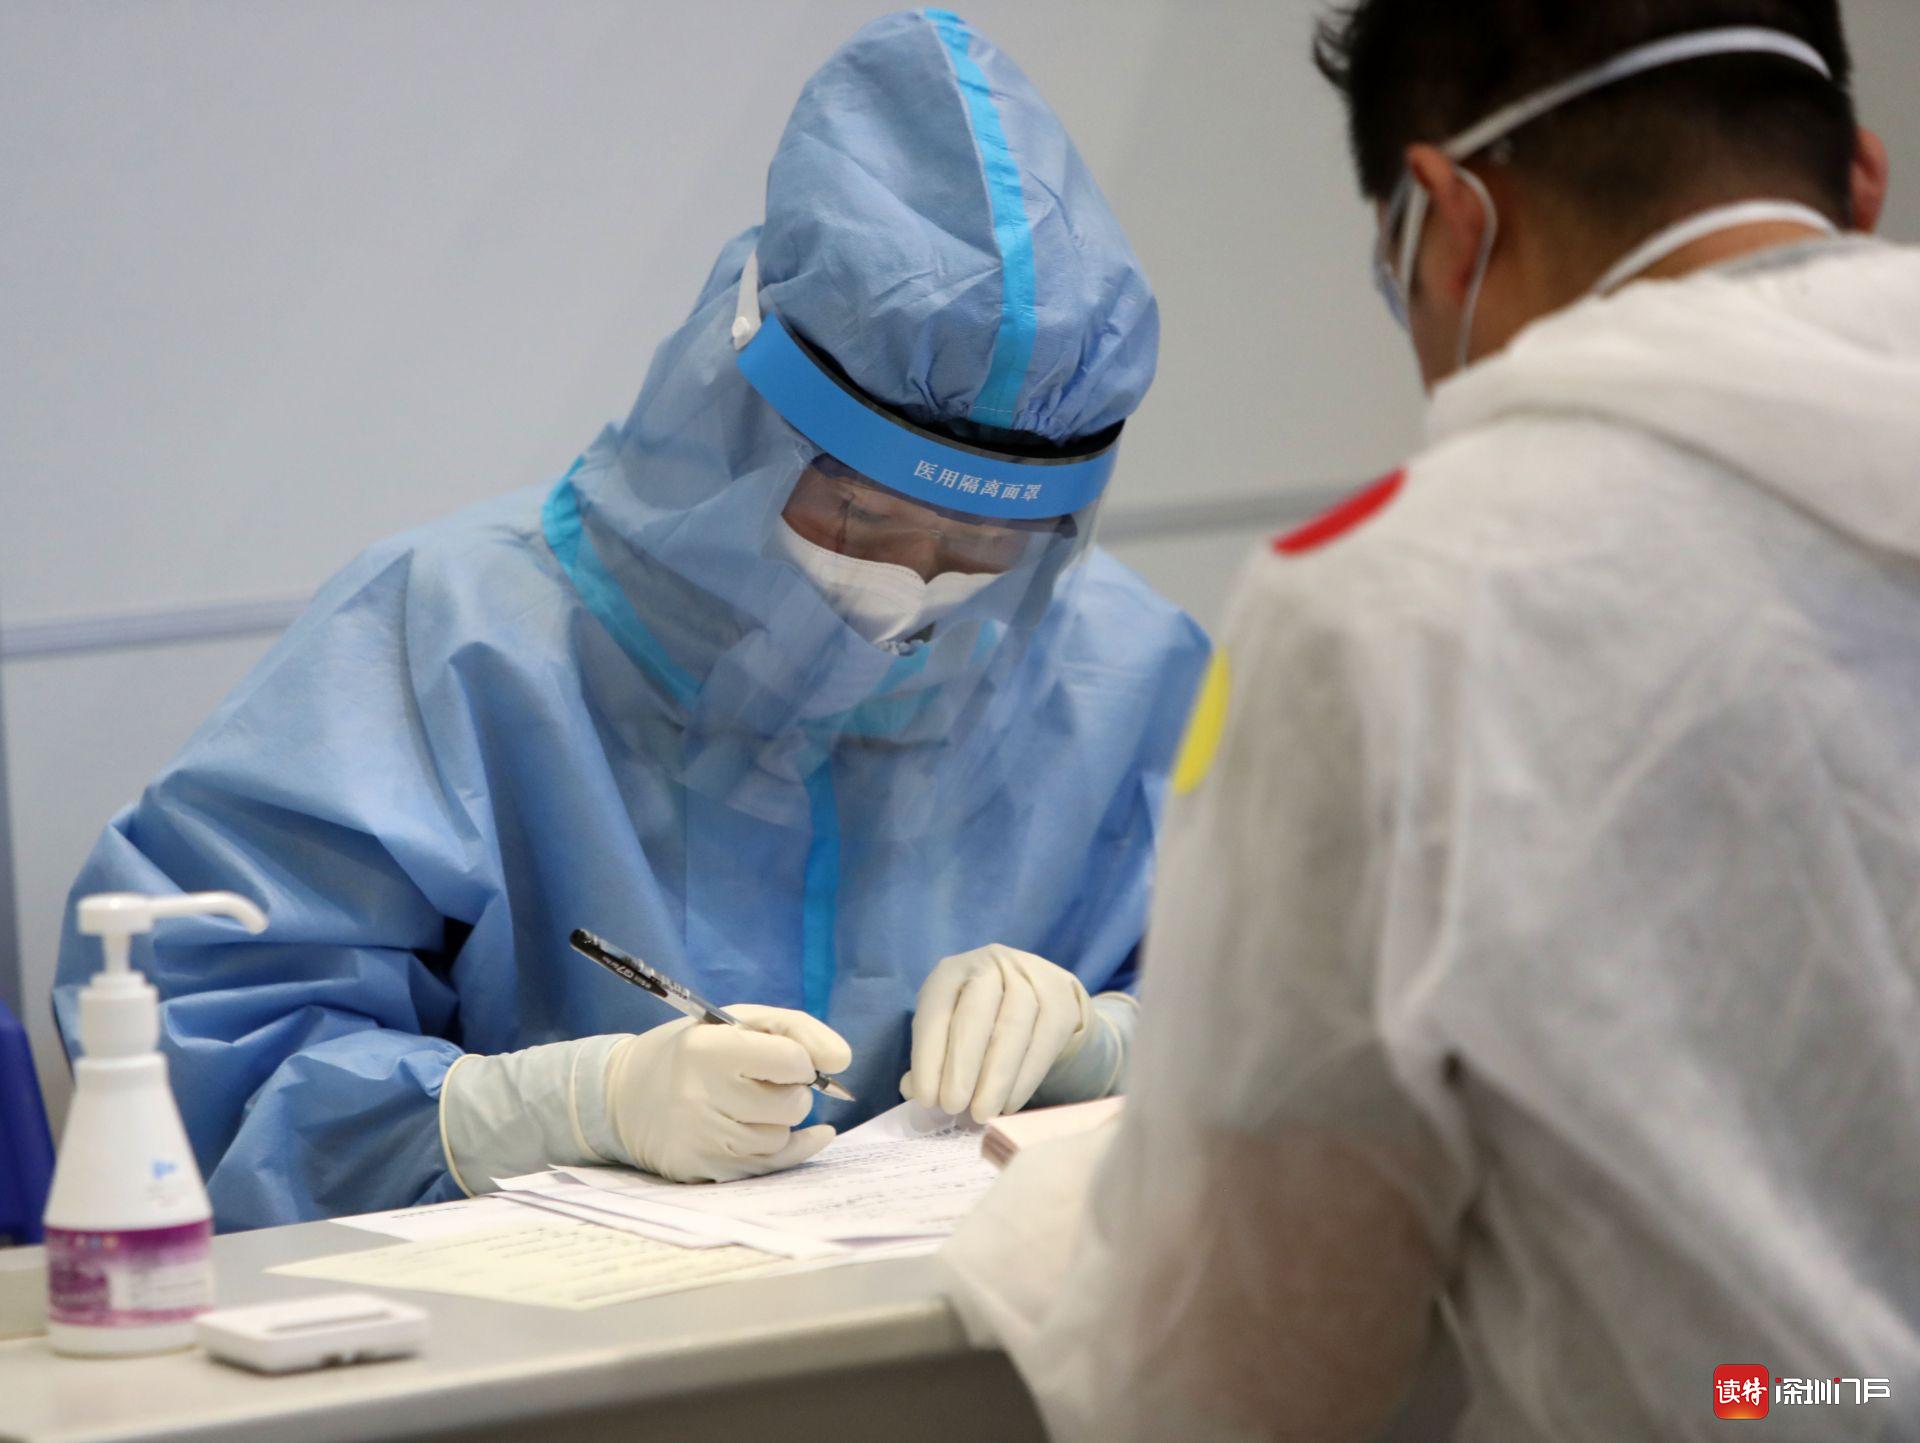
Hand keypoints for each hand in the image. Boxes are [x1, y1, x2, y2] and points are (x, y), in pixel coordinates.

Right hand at [606, 1005, 852, 1182]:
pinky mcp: (704, 1170)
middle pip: (792, 1104)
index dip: (800, 1059)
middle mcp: (702, 1096)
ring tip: (751, 1104)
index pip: (792, 1061)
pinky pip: (772, 1165)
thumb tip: (843, 1060)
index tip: (786, 1058)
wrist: (622, 1097)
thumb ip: (796, 1029)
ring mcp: (702, 1138)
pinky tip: (810, 1136)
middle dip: (791, 1092)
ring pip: (781, 1137)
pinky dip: (793, 1148)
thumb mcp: (736, 1020)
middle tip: (766, 1083)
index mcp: (709, 1049)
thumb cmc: (693, 1051)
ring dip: (780, 1120)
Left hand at [900, 945, 1091, 1122]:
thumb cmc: (980, 1017)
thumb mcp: (947, 1025)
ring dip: (995, 1078)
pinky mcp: (1060, 1002)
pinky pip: (1043, 1043)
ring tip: (983, 1113)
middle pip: (975, 1015)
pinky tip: (1009, 1104)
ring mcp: (1030, 979)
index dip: (928, 1057)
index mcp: (953, 972)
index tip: (926, 1099)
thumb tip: (913, 1090)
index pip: (936, 1011)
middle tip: (953, 1107)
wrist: (1038, 993)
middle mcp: (991, 966)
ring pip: (1014, 1028)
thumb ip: (930, 1056)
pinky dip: (1024, 1079)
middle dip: (961, 1066)